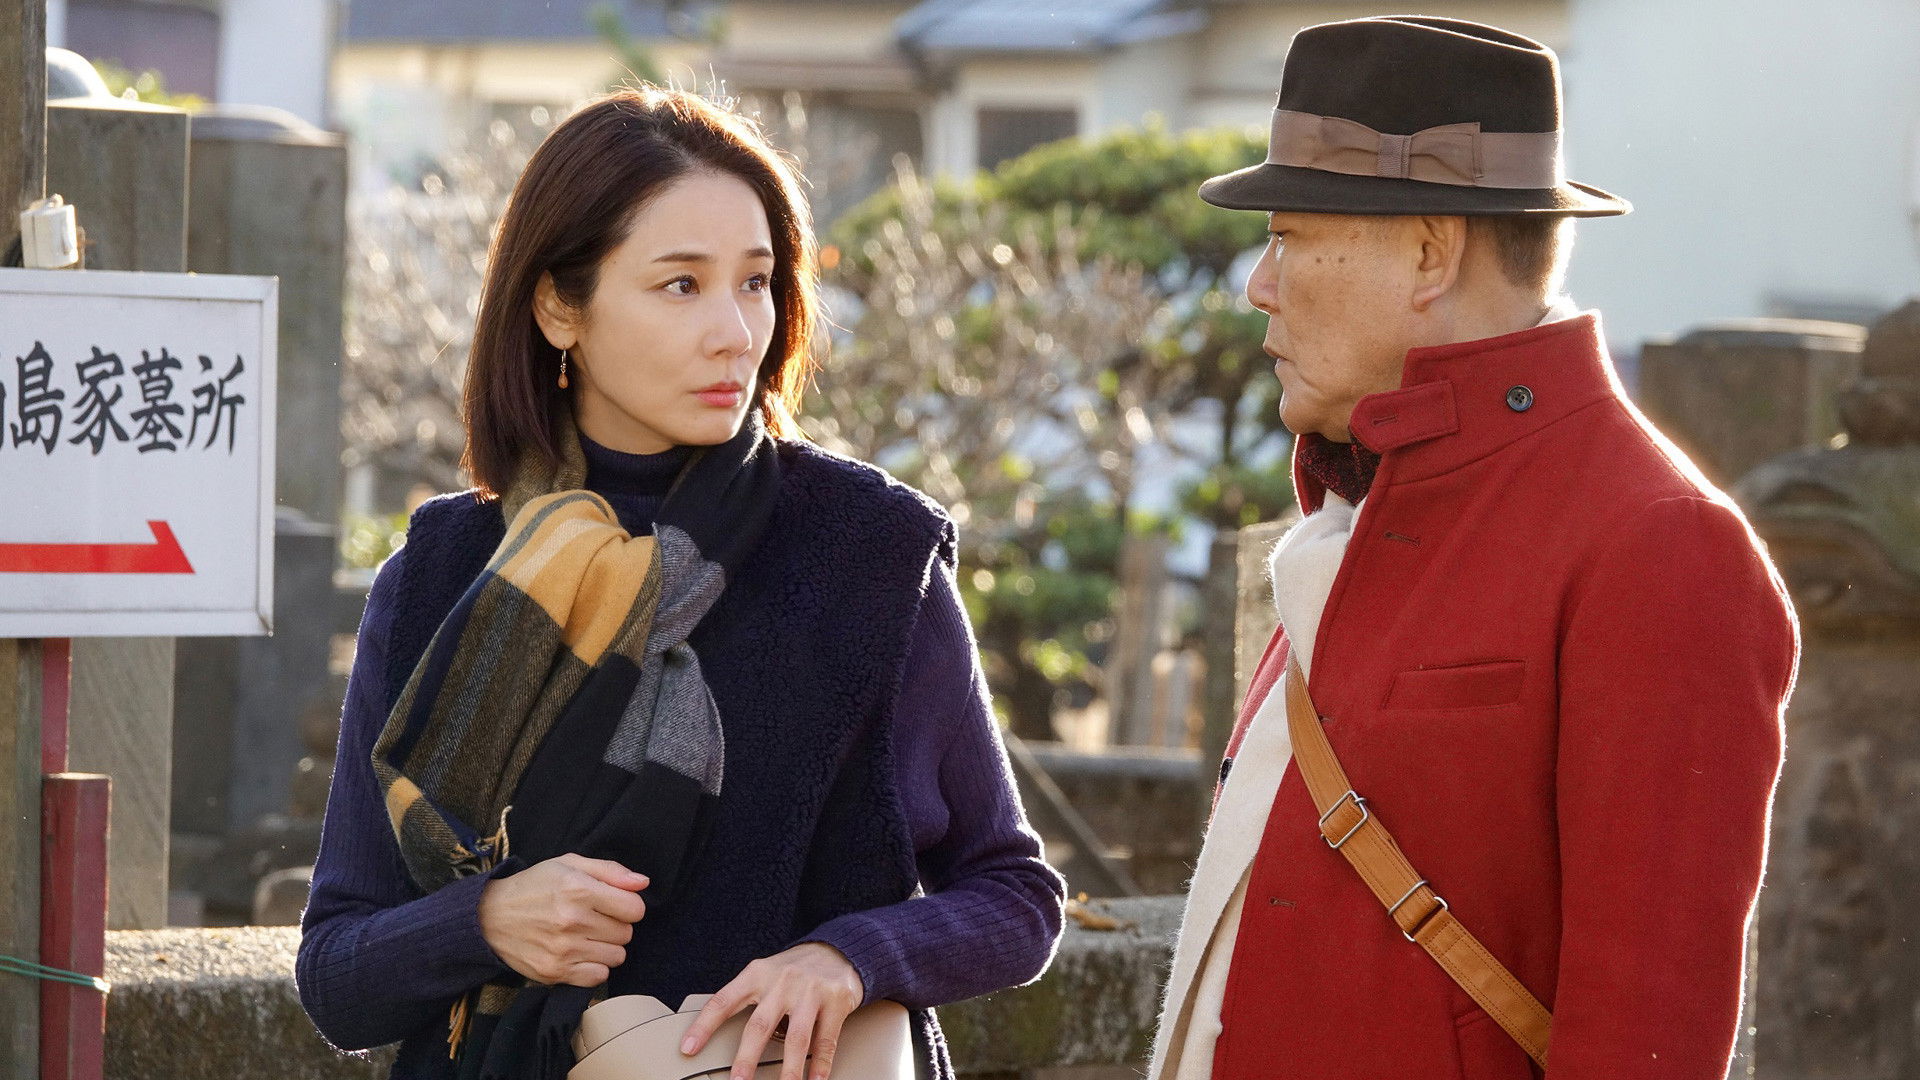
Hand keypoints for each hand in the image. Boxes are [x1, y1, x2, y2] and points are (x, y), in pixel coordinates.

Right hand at [476, 853, 647, 986]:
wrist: (488, 917)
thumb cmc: (533, 887)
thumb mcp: (568, 865)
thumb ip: (610, 871)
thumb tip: (643, 883)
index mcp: (578, 890)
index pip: (635, 909)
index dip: (628, 906)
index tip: (613, 904)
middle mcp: (572, 921)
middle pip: (627, 934)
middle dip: (616, 926)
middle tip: (594, 919)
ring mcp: (563, 950)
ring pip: (617, 957)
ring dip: (607, 947)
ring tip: (586, 936)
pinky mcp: (554, 972)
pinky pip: (598, 977)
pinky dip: (594, 967)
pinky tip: (579, 954)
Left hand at [679, 943, 865, 1079]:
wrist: (836, 950)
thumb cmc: (792, 970)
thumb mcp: (764, 974)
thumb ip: (745, 999)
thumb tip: (716, 1036)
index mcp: (757, 974)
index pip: (724, 1001)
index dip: (704, 1026)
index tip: (688, 1048)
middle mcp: (782, 981)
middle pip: (760, 1025)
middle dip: (747, 1057)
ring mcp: (809, 991)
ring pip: (796, 1037)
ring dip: (788, 1068)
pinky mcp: (835, 1000)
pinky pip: (826, 1039)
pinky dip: (820, 1064)